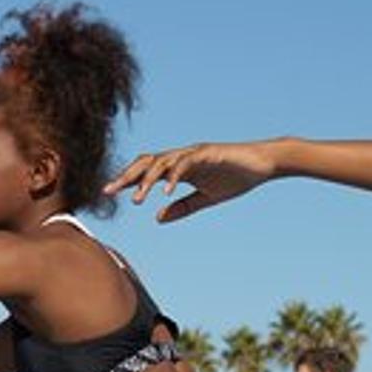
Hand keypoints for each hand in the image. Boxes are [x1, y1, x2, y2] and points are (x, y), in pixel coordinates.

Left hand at [104, 140, 281, 222]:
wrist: (264, 165)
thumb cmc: (236, 178)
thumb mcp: (206, 199)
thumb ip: (182, 207)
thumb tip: (158, 218)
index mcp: (178, 168)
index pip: (146, 171)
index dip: (126, 180)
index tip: (108, 194)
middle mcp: (181, 157)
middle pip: (146, 163)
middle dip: (125, 177)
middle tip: (107, 192)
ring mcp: (193, 153)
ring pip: (162, 162)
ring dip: (147, 181)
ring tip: (136, 200)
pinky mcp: (208, 153)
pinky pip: (185, 164)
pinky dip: (173, 177)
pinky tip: (165, 192)